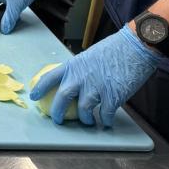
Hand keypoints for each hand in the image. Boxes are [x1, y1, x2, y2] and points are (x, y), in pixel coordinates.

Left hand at [29, 27, 159, 126]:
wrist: (134, 47)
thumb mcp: (89, 56)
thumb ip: (80, 70)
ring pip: (83, 110)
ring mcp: (96, 88)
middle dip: (57, 113)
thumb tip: (76, 81)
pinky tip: (107, 121)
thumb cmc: (114, 49)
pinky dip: (106, 120)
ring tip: (88, 121)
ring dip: (85, 119)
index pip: (49, 77)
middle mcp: (81, 77)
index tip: (33, 96)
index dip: (39, 88)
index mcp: (73, 65)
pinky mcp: (112, 97)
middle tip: (58, 120)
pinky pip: (106, 114)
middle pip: (62, 98)